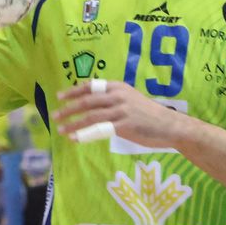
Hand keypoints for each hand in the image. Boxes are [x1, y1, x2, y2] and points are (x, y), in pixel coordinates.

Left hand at [54, 78, 187, 150]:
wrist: (170, 125)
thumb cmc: (150, 115)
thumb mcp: (131, 100)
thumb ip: (114, 100)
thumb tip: (94, 106)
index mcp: (119, 87)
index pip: (91, 86)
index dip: (74, 91)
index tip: (60, 96)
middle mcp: (118, 95)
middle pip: (87, 101)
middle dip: (68, 108)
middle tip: (55, 116)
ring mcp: (121, 110)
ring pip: (90, 115)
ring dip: (73, 123)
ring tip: (61, 130)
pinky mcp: (124, 125)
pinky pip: (99, 129)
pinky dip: (84, 134)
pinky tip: (75, 138)